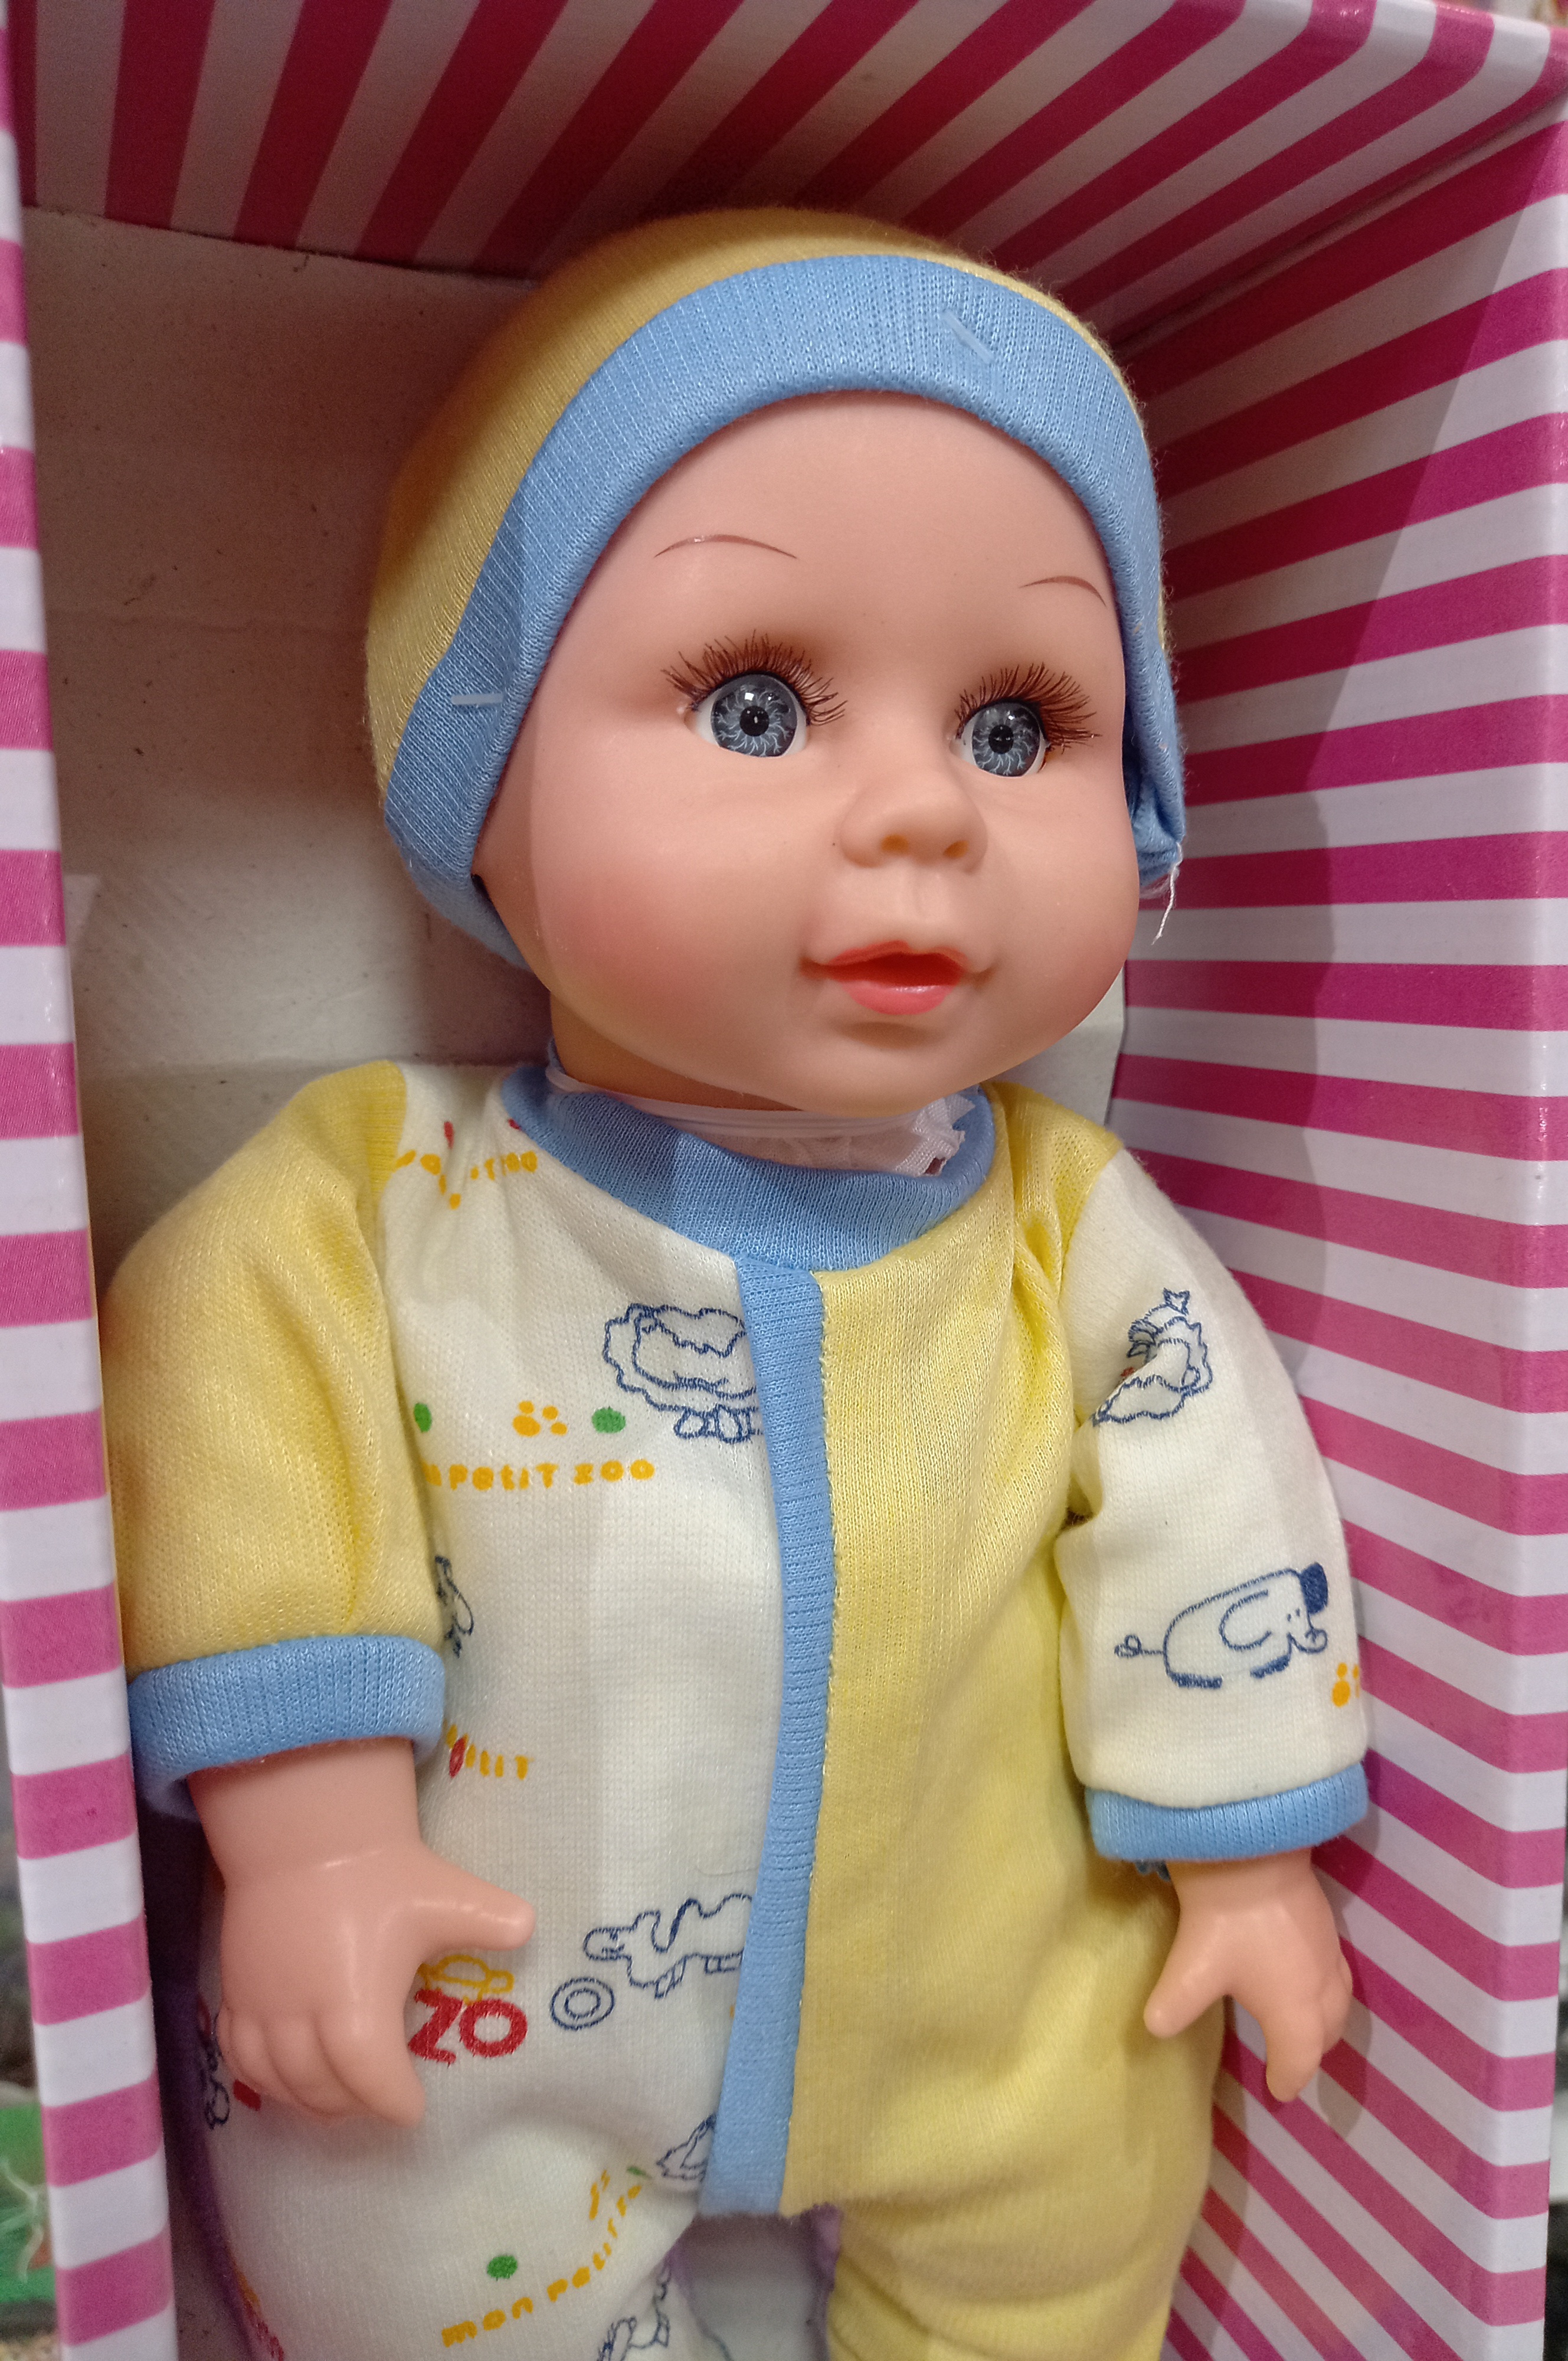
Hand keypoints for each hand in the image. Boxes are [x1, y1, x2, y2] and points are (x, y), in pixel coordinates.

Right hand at [191, 1738, 533, 2125]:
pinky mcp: (234, 1991)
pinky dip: (263, 2077)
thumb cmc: (380, 1873)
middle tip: (379, 2102)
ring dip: (307, 2100)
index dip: (393, 2102)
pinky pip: (238, 2055)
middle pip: (322, 2089)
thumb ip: (489, 1919)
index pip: (371, 2080)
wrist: (304, 1835)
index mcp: (356, 2003)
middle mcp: (302, 2016)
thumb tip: (532, 1927)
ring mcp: (262, 2006)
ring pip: (276, 2081)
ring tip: (338, 2101)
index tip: (413, 2110)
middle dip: (353, 2105)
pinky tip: (286, 2077)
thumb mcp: (443, 1894)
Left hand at [1143, 1850, 1350, 2101]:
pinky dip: (1326, 1987)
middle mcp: (1320, 1986)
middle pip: (1327, 2031)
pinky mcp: (1324, 1921)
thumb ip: (1173, 2007)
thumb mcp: (1192, 1970)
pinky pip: (1335, 1970)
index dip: (1289, 2077)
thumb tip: (1155, 2030)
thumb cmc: (1227, 1922)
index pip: (1300, 2057)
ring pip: (1338, 1999)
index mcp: (1294, 2010)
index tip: (1279, 2091)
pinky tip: (1305, 1972)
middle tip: (1292, 2060)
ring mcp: (1327, 1951)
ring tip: (1306, 2023)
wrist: (1254, 1854)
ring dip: (1325, 2019)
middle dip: (1312, 2051)